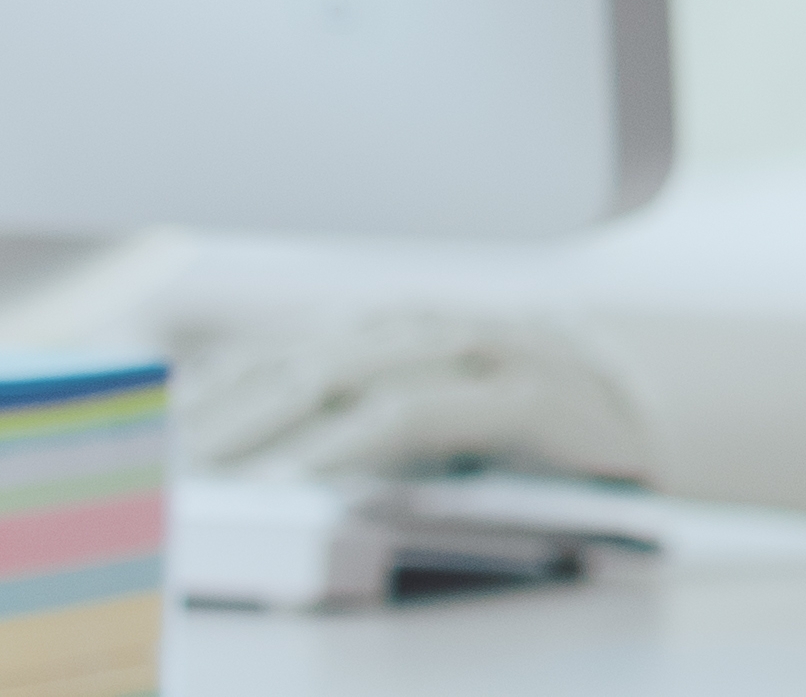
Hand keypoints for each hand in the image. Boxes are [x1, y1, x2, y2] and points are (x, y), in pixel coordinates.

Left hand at [173, 306, 652, 491]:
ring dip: (261, 424)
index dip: (210, 388)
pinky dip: (344, 443)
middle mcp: (434, 326)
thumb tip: (251, 454)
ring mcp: (481, 350)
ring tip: (195, 470)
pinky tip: (291, 479)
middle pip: (299, 358)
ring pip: (343, 374)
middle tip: (148, 458)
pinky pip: (412, 414)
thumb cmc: (529, 440)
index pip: (284, 351)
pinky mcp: (521, 392)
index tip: (142, 433)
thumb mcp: (431, 426)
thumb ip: (357, 425)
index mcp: (404, 329)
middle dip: (218, 408)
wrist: (662, 433)